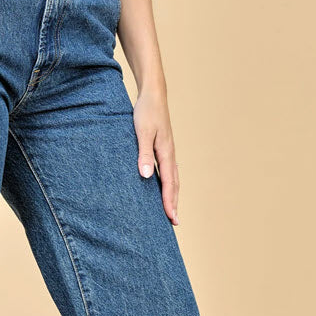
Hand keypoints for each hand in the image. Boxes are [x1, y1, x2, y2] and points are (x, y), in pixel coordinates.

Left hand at [133, 87, 178, 224]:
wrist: (153, 94)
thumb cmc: (146, 111)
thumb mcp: (141, 132)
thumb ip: (143, 154)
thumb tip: (145, 176)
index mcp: (166, 153)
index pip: (169, 183)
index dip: (169, 202)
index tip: (171, 218)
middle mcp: (170, 154)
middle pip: (174, 184)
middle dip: (174, 203)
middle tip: (174, 222)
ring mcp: (168, 151)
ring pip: (173, 178)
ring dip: (173, 195)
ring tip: (171, 210)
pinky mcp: (163, 147)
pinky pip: (168, 171)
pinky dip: (168, 183)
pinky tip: (164, 187)